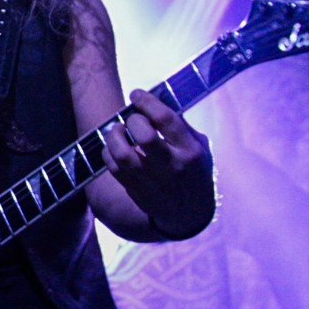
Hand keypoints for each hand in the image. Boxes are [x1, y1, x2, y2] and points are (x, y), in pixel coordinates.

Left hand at [101, 89, 214, 237]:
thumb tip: (154, 101)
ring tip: (117, 130)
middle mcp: (172, 166)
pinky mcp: (136, 192)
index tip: (136, 94)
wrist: (190, 214)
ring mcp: (152, 181)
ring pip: (123, 154)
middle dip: (133, 120)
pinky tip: (114, 147)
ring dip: (114, 136)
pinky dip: (108, 153)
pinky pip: (114, 168)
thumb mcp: (199, 146)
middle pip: (144, 136)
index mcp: (190, 151)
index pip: (166, 119)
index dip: (147, 102)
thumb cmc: (194, 170)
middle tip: (131, 119)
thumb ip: (180, 125)